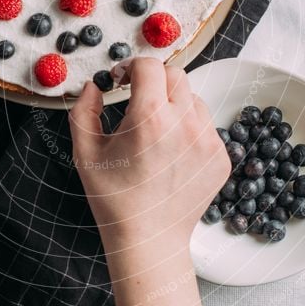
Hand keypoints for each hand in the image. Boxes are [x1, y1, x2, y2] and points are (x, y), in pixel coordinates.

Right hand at [70, 57, 229, 242]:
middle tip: (139, 98)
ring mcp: (208, 141)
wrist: (149, 240)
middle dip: (155, 80)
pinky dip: (189, 128)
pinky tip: (171, 152)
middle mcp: (185, 125)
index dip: (132, 66)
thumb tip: (94, 85)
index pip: (150, 66)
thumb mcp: (85, 153)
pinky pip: (206, 126)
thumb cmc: (114, 199)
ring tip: (156, 130)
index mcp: (150, 119)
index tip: (123, 79)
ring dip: (174, 104)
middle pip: (176, 75)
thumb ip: (84, 110)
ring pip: (194, 99)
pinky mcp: (220, 157)